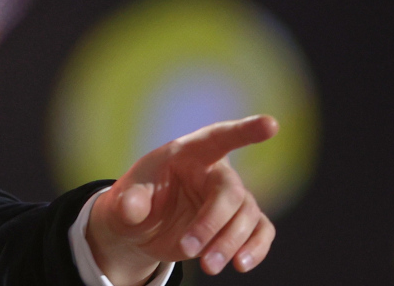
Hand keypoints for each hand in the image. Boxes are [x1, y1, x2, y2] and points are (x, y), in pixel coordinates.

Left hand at [86, 115, 278, 284]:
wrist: (141, 229)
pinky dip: (256, 248)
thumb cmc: (134, 202)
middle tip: (190, 251)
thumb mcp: (122, 199)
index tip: (271, 125)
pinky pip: (261, 231)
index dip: (244, 131)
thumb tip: (132, 208)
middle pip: (231, 192)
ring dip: (230, 243)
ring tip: (208, 267)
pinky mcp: (238, 223)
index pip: (218, 137)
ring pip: (247, 216)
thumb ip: (128, 201)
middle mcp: (214, 172)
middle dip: (213, 224)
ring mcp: (230, 198)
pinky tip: (241, 264)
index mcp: (187, 153)